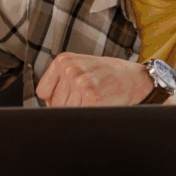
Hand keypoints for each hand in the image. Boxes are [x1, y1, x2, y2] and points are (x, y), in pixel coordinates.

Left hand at [35, 53, 153, 106]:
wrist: (133, 78)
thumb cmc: (105, 75)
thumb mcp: (79, 68)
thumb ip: (60, 82)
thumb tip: (46, 106)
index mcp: (63, 60)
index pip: (43, 92)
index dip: (53, 99)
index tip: (68, 97)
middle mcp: (71, 69)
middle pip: (54, 104)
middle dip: (66, 107)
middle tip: (84, 99)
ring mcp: (81, 82)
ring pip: (65, 112)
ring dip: (78, 111)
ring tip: (93, 99)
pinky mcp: (93, 97)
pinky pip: (79, 116)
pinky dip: (87, 114)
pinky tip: (98, 104)